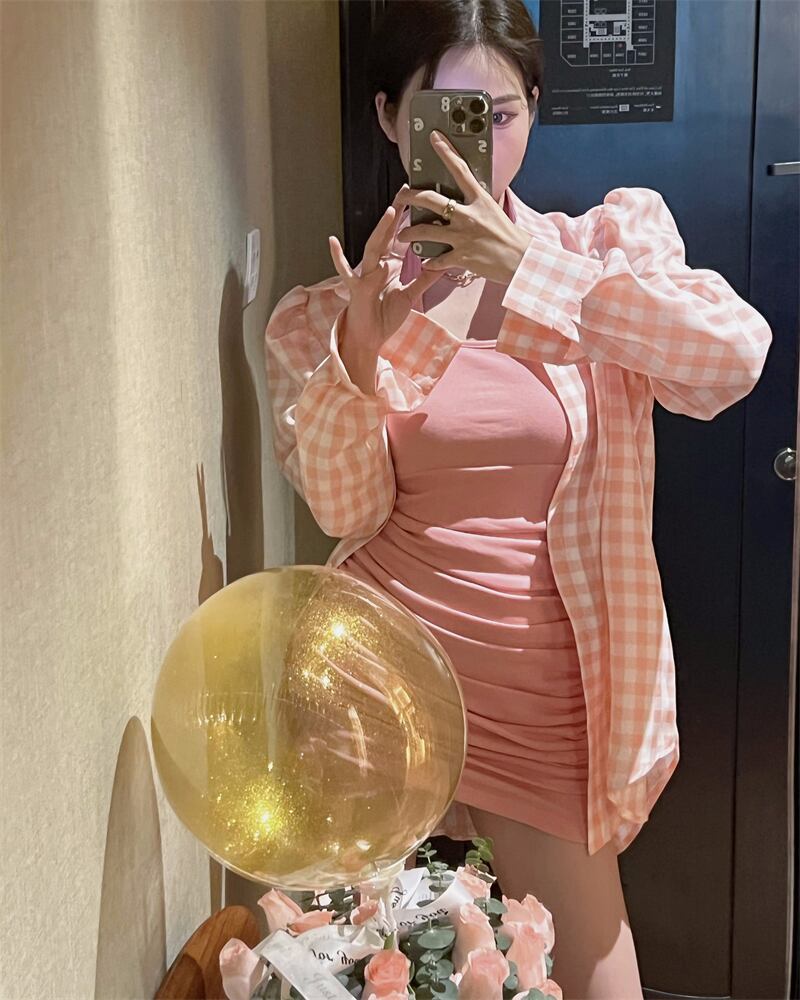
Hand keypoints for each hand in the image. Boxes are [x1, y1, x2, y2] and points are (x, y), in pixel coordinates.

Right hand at [327, 192, 445, 353]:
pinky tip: (333, 242)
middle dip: (396, 215)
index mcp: (388, 264)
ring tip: (390, 212)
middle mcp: (376, 265)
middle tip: (406, 192)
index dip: (408, 220)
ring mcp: (365, 274)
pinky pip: (345, 271)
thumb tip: (444, 263)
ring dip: (381, 230)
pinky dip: (338, 257)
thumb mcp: (411, 295)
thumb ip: (425, 278)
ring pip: (373, 247)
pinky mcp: (356, 287)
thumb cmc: (385, 316)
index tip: (418, 200)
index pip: (399, 238)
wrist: (370, 338)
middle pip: (386, 235)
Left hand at [394, 130, 531, 284]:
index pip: (460, 169)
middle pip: (431, 199)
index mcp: (479, 199)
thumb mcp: (493, 211)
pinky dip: (430, 262)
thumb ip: (475, 203)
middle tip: (402, 195)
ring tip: (402, 234)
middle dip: (411, 196)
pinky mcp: (461, 256)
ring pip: (425, 230)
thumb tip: (463, 197)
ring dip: (409, 232)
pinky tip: (425, 261)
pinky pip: (437, 259)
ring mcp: (462, 236)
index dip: (446, 151)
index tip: (434, 138)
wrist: (520, 259)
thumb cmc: (508, 235)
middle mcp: (467, 215)